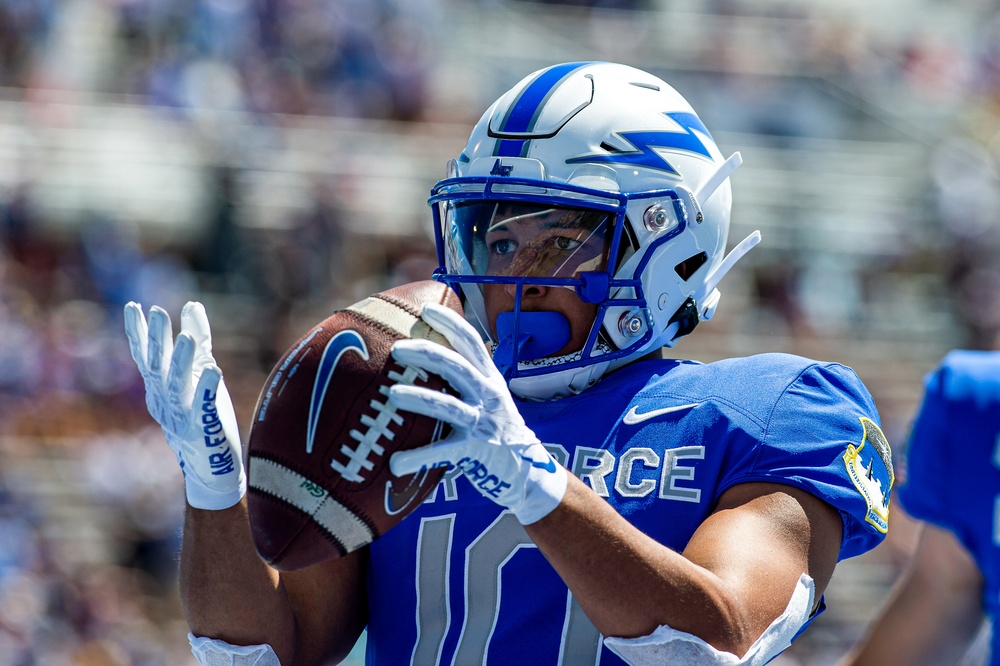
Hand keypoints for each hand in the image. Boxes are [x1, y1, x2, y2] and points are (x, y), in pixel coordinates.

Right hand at [123, 301, 246, 510]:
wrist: (211, 468)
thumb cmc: (204, 415)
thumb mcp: (198, 372)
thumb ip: (197, 340)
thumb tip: (192, 305)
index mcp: (159, 389)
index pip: (145, 357)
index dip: (138, 333)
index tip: (134, 307)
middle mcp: (166, 402)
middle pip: (158, 368)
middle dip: (157, 340)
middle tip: (157, 312)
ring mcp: (183, 417)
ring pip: (179, 386)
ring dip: (181, 362)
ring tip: (187, 339)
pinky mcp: (205, 429)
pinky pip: (205, 408)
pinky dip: (208, 389)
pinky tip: (215, 371)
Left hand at [387, 303, 566, 524]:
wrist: (527, 471)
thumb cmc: (499, 430)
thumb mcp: (490, 397)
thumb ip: (466, 379)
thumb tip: (429, 356)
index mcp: (490, 378)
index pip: (470, 340)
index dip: (449, 321)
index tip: (424, 309)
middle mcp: (488, 395)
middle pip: (455, 366)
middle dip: (425, 354)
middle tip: (396, 349)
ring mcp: (483, 422)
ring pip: (447, 405)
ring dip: (418, 398)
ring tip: (390, 394)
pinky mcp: (475, 450)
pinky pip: (441, 452)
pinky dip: (417, 458)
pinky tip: (394, 463)